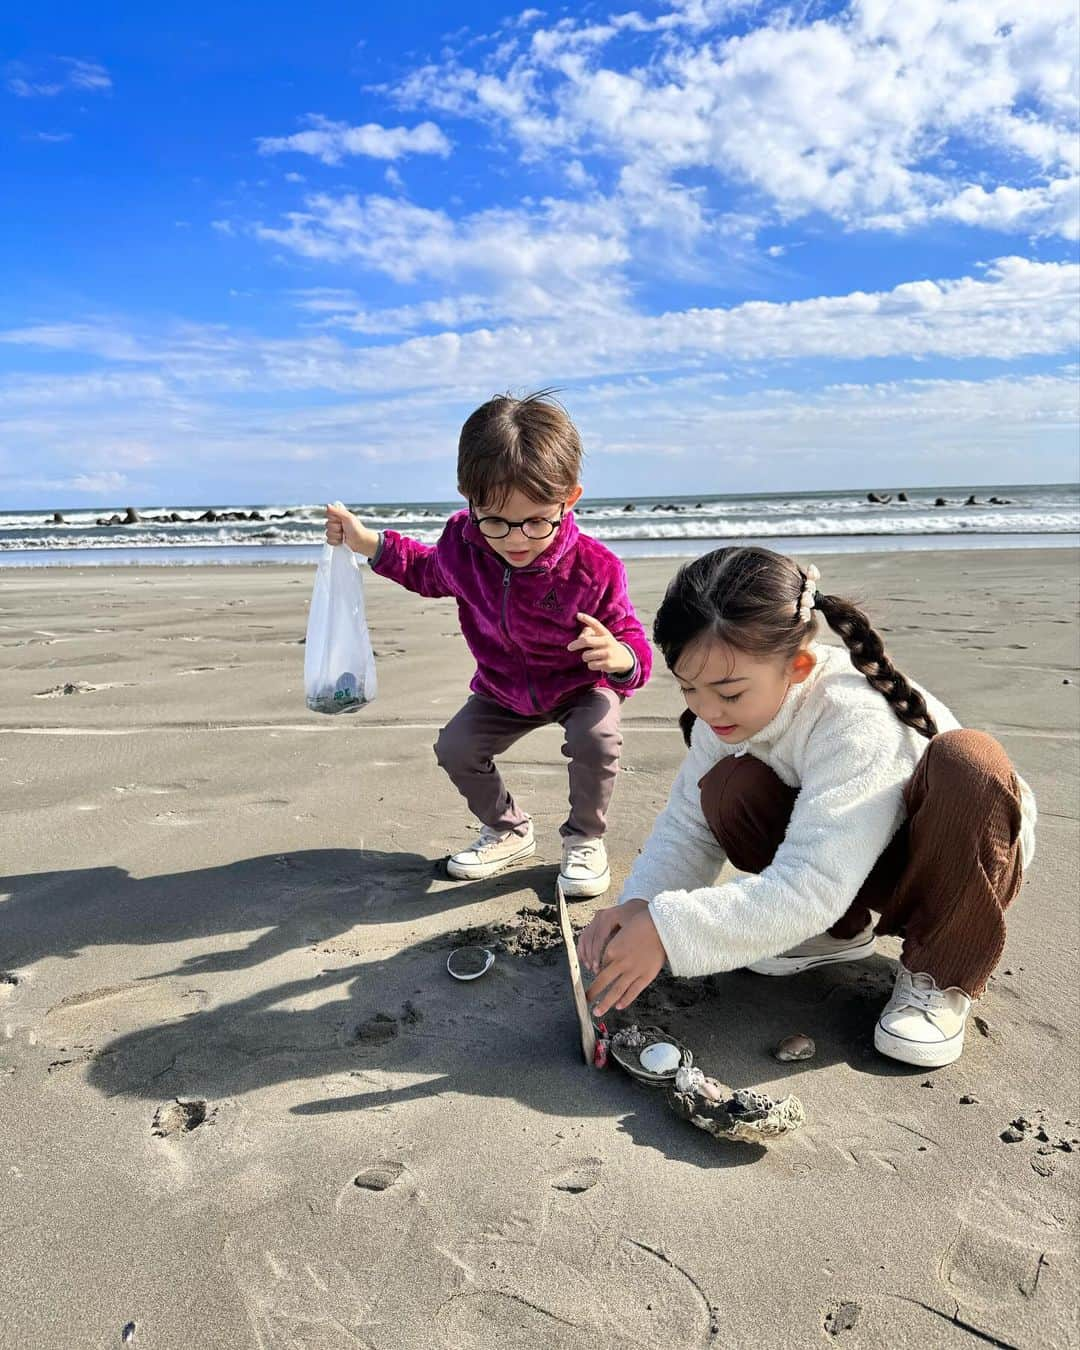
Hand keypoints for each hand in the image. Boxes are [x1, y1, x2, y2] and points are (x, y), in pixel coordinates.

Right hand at [325, 502, 378, 557]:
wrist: (361, 541)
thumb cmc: (357, 528)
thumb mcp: (348, 517)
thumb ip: (337, 511)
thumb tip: (328, 505)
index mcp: (338, 516)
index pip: (328, 515)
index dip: (333, 519)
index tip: (340, 520)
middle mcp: (336, 523)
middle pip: (327, 525)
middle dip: (336, 528)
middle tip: (344, 528)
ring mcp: (335, 532)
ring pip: (327, 533)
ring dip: (337, 535)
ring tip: (344, 535)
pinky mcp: (335, 540)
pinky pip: (328, 541)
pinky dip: (336, 541)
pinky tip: (341, 540)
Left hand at [567, 612, 633, 674]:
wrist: (624, 658)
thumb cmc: (605, 645)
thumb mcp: (600, 637)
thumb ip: (588, 633)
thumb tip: (578, 638)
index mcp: (604, 633)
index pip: (595, 624)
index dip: (586, 619)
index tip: (577, 615)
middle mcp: (607, 641)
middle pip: (586, 641)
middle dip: (575, 644)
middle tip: (569, 647)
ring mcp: (608, 653)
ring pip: (586, 655)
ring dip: (585, 657)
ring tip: (592, 656)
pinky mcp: (608, 664)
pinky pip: (590, 665)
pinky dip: (591, 665)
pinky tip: (598, 663)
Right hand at [577, 899, 647, 973]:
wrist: (639, 905)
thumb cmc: (639, 917)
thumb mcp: (633, 928)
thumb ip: (623, 942)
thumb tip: (614, 961)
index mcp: (608, 916)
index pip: (598, 938)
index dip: (597, 954)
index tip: (598, 968)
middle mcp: (600, 916)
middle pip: (590, 939)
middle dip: (590, 956)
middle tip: (594, 970)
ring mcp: (596, 918)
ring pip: (585, 937)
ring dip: (585, 953)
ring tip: (589, 967)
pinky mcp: (595, 922)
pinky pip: (585, 936)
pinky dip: (583, 948)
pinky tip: (584, 959)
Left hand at [583, 902, 666, 1017]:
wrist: (661, 926)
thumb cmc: (641, 924)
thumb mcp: (621, 933)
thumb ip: (614, 947)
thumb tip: (608, 961)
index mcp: (612, 950)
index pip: (600, 966)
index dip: (597, 974)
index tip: (594, 979)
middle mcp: (621, 962)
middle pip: (602, 981)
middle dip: (593, 993)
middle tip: (585, 1001)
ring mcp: (634, 971)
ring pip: (616, 991)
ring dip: (606, 1003)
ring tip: (597, 1012)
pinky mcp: (646, 976)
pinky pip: (634, 991)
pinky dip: (625, 1000)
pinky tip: (618, 1006)